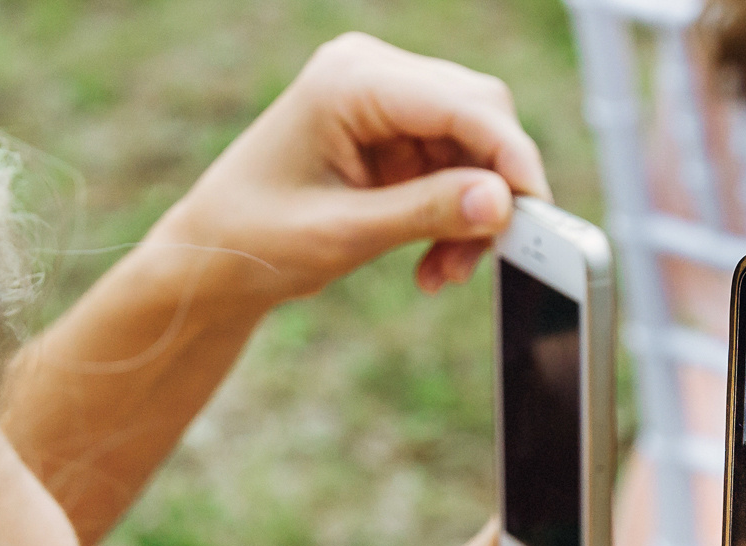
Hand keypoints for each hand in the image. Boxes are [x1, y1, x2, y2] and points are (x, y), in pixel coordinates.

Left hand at [149, 32, 548, 306]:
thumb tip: (502, 203)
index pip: (462, 103)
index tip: (535, 211)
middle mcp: (371, 72)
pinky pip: (449, 166)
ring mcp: (382, 99)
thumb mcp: (344, 234)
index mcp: (350, 79)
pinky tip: (432, 261)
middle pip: (478, 114)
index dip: (510, 155)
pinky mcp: (388, 132)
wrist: (210, 258)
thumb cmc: (254, 239)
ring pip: (471, 146)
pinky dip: (451, 214)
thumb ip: (426, 214)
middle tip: (487, 256)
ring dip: (472, 212)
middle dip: (491, 189)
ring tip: (444, 274)